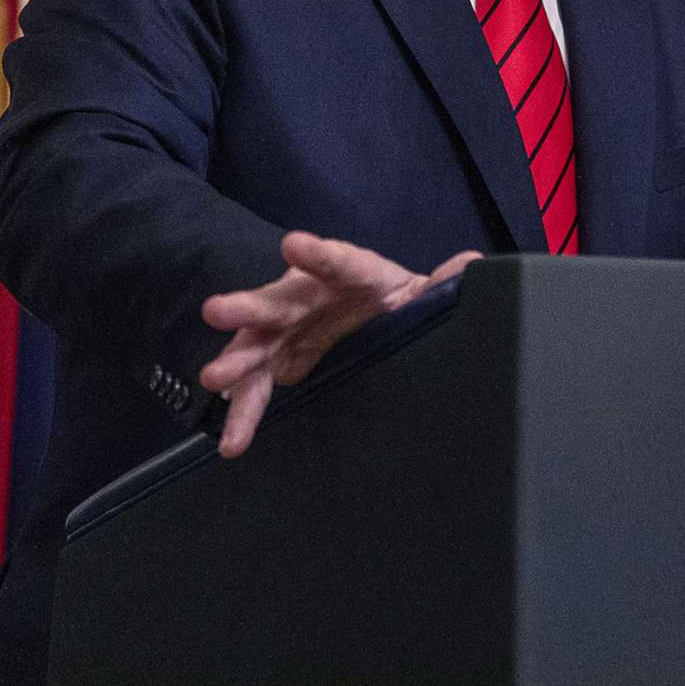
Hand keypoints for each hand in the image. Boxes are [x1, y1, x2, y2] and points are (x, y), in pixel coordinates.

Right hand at [198, 232, 481, 457]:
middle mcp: (309, 294)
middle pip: (279, 300)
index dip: (317, 254)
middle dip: (248, 307)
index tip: (293, 245)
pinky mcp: (279, 360)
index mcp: (351, 274)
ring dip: (234, 362)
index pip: (338, 261)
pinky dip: (244, 412)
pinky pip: (257, 387)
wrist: (376, 319)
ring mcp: (288, 328)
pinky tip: (232, 439)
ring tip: (213, 379)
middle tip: (217, 310)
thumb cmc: (398, 300)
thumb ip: (442, 285)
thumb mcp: (422, 295)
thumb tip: (472, 266)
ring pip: (256, 344)